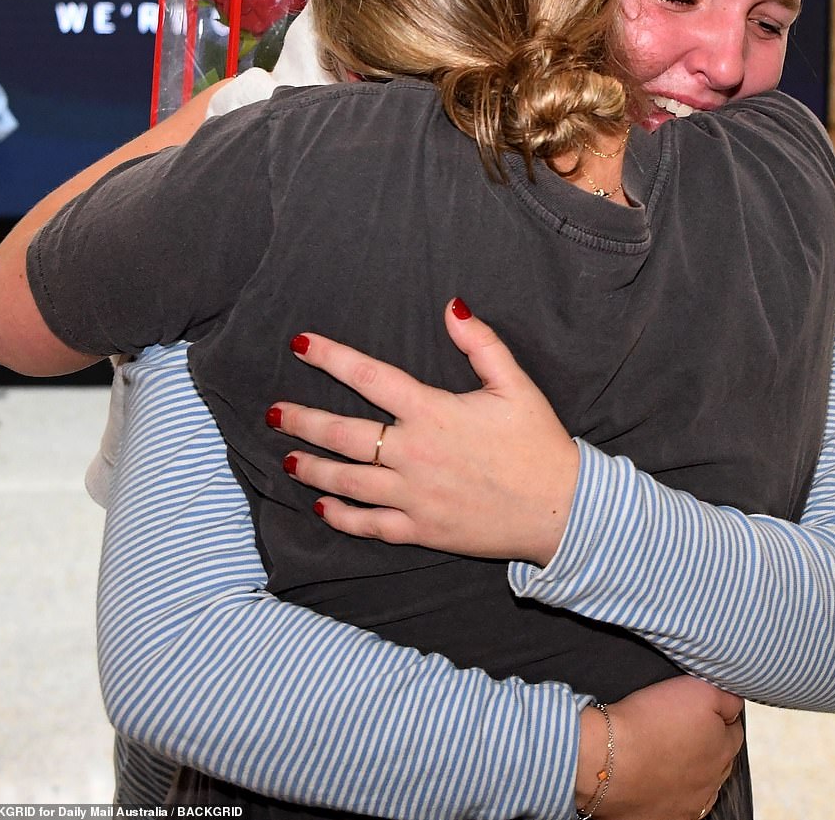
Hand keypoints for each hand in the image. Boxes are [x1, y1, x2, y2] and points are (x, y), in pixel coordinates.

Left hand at [270, 298, 579, 565]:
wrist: (561, 509)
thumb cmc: (539, 443)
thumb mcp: (516, 384)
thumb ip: (481, 343)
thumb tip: (452, 305)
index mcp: (433, 412)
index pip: (369, 377)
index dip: (330, 357)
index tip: (300, 344)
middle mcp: (414, 453)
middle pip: (343, 434)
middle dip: (303, 420)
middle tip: (273, 412)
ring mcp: (414, 496)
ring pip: (347, 481)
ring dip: (312, 468)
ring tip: (286, 457)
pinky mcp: (421, 530)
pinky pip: (370, 525)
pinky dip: (342, 518)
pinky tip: (321, 509)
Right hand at [579, 677, 743, 819]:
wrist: (607, 758)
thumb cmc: (648, 721)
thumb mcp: (696, 690)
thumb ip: (725, 697)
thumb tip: (736, 703)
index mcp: (723, 750)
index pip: (733, 729)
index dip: (717, 713)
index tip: (697, 706)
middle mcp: (713, 782)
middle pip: (718, 759)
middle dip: (707, 743)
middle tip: (680, 726)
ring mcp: (690, 805)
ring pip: (700, 785)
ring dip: (690, 770)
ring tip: (667, 753)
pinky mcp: (665, 818)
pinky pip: (676, 804)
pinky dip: (670, 792)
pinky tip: (657, 778)